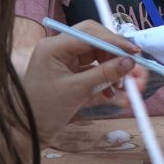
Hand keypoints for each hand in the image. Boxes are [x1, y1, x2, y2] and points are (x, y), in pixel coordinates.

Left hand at [20, 25, 142, 136]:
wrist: (29, 130)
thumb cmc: (46, 110)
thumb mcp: (77, 91)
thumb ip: (104, 74)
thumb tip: (129, 62)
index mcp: (54, 46)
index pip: (89, 34)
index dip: (114, 41)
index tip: (134, 52)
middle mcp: (58, 47)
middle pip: (93, 38)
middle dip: (114, 51)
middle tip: (132, 65)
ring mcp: (63, 58)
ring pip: (95, 53)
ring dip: (111, 66)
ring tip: (123, 84)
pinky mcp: (68, 70)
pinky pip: (91, 66)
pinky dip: (104, 76)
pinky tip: (112, 92)